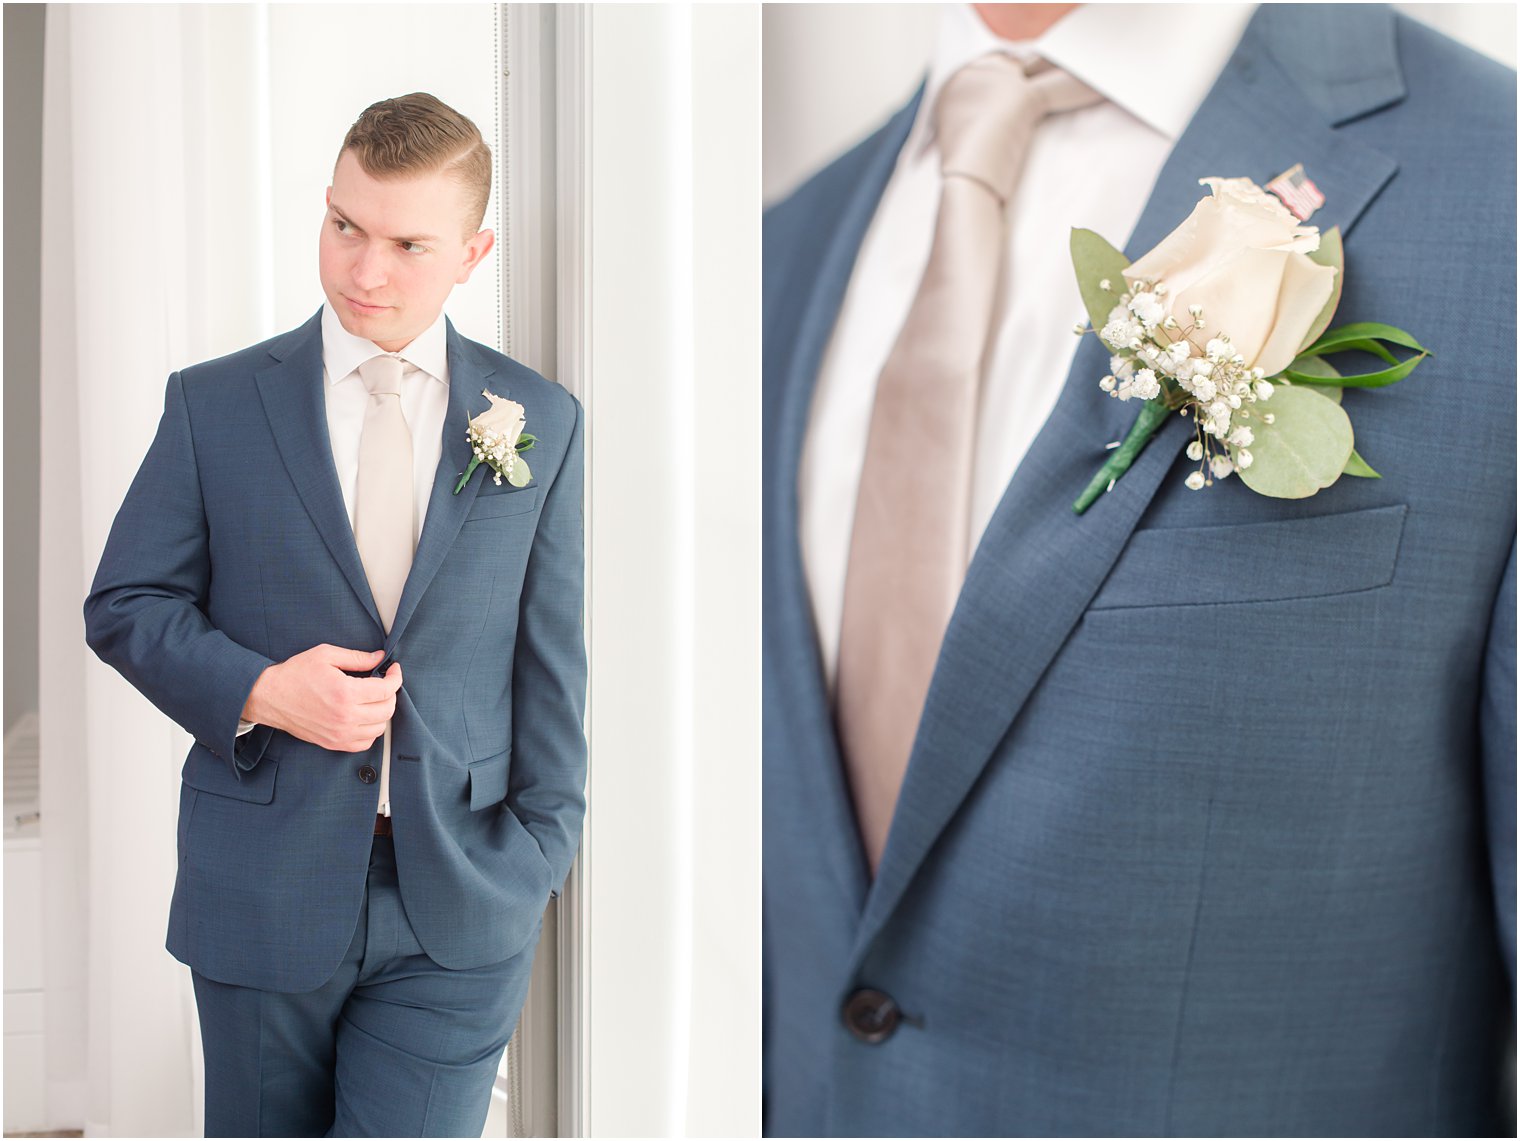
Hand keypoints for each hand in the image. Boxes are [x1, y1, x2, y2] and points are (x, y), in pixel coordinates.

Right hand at [241, 645, 401, 751]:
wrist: (269, 696)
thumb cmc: (295, 674)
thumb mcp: (325, 655)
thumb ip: (357, 657)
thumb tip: (380, 657)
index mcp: (345, 693)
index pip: (386, 689)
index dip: (395, 677)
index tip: (394, 670)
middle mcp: (345, 717)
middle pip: (387, 709)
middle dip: (391, 693)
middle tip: (384, 683)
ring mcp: (339, 733)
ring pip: (380, 728)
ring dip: (382, 712)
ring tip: (374, 699)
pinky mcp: (332, 743)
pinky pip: (365, 743)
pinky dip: (371, 731)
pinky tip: (365, 717)